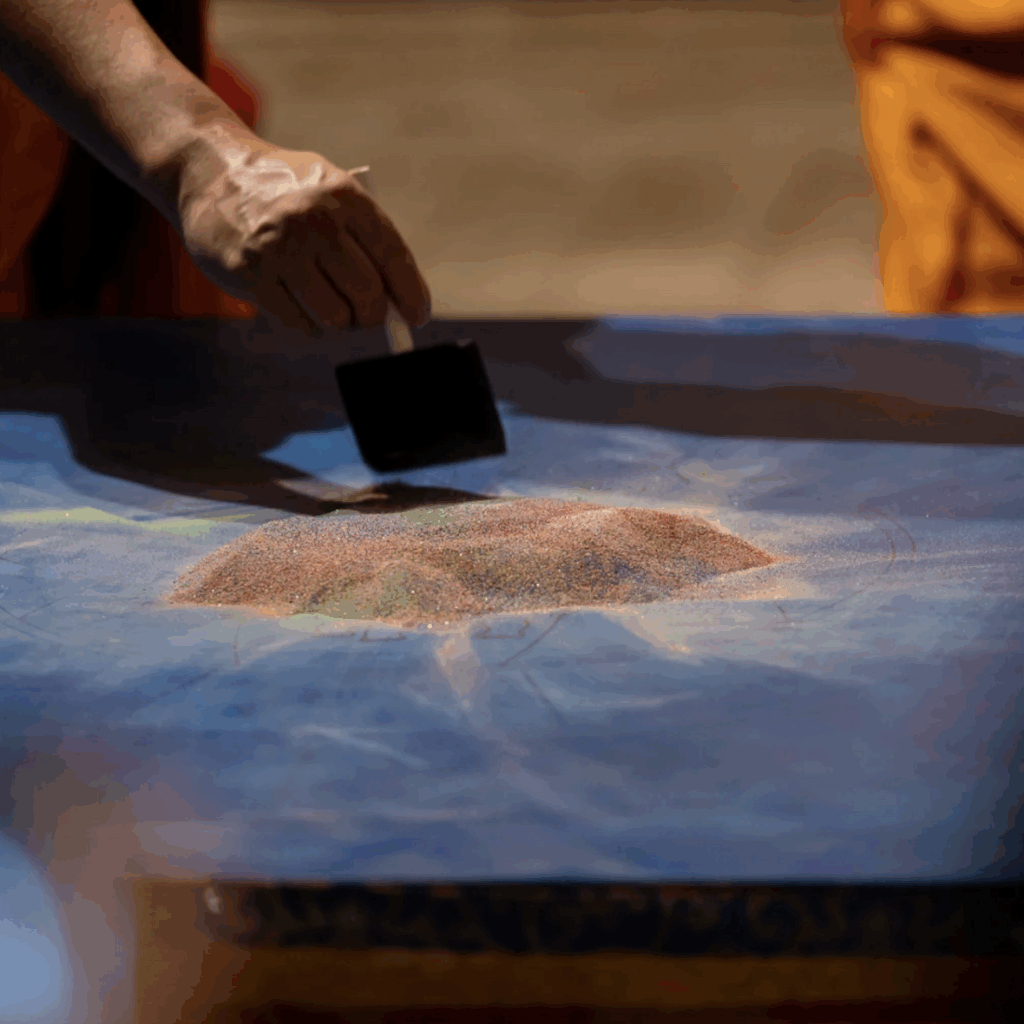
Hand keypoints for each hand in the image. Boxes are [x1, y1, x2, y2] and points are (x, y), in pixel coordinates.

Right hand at [178, 138, 430, 334]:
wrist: (209, 170)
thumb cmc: (284, 191)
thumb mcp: (328, 191)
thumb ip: (363, 238)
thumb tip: (400, 302)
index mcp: (343, 196)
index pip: (393, 257)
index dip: (411, 294)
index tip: (416, 316)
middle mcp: (314, 221)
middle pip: (367, 294)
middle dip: (373, 315)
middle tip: (368, 318)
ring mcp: (280, 248)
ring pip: (334, 316)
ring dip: (338, 321)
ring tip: (330, 306)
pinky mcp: (249, 274)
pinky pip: (298, 322)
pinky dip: (307, 324)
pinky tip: (300, 304)